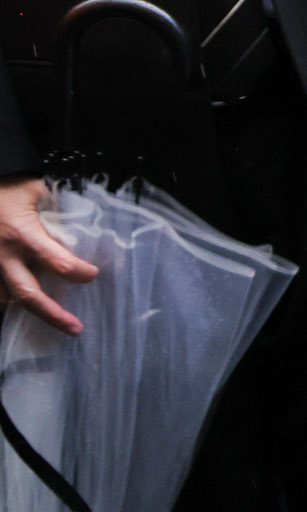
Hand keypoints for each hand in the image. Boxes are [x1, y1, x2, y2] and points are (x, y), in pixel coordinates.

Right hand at [0, 177, 97, 334]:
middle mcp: (2, 254)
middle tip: (75, 328)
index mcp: (22, 234)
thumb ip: (59, 211)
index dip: (81, 272)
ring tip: (51, 317)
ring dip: (27, 307)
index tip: (93, 274)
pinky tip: (24, 302)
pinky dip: (7, 297)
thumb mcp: (37, 190)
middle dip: (53, 315)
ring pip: (5, 296)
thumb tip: (87, 228)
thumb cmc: (7, 183)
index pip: (59, 264)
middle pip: (29, 294)